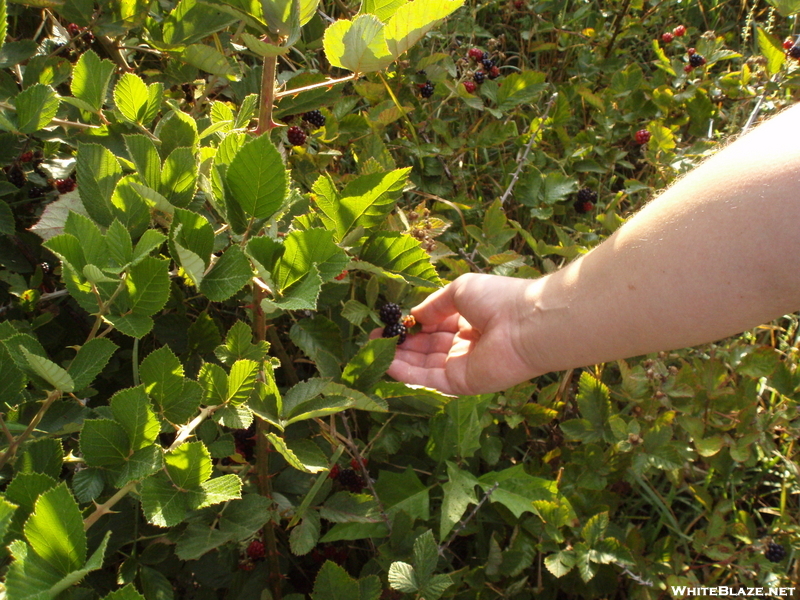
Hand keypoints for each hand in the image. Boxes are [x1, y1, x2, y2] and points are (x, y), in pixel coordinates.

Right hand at [371, 274, 539, 394]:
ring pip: (425, 365)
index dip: (412, 326)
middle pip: (427, 348)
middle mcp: (466, 344)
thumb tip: (414, 317)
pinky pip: (430, 379)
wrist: (525, 324)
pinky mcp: (462, 383)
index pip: (435, 326)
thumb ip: (434, 305)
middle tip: (374, 339)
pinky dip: (408, 374)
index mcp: (470, 320)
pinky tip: (388, 365)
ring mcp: (464, 365)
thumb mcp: (460, 291)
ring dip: (400, 359)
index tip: (389, 323)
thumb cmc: (497, 299)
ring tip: (375, 350)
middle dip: (401, 344)